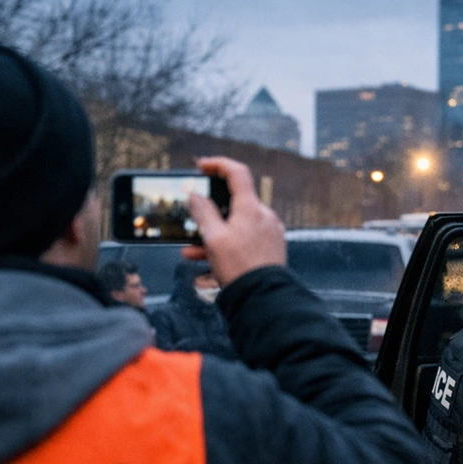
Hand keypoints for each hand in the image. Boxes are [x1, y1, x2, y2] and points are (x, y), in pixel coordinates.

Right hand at [183, 156, 285, 286]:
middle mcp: (264, 216)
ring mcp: (268, 233)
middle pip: (234, 202)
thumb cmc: (240, 269)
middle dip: (210, 211)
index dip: (217, 165)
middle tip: (193, 217)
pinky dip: (226, 245)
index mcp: (251, 208)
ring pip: (236, 225)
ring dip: (213, 233)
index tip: (202, 167)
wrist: (263, 298)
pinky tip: (208, 259)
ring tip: (192, 248)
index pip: (237, 173)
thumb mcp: (214, 238)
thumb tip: (195, 195)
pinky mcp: (269, 249)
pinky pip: (244, 240)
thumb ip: (203, 212)